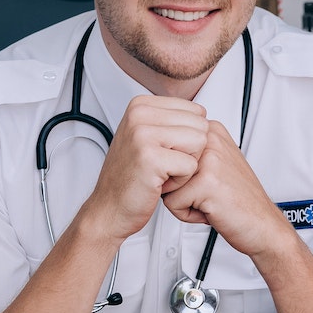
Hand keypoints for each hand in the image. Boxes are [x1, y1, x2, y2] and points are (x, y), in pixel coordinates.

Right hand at [75, 95, 208, 244]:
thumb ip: (170, 120)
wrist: (110, 207)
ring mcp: (143, 135)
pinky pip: (191, 165)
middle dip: (190, 151)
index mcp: (141, 105)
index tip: (164, 150)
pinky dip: (181, 180)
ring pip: (199, 142)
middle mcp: (139, 114)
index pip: (196, 111)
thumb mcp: (147, 137)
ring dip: (187, 165)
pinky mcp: (151, 158)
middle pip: (200, 125)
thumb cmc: (132, 176)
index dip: (188, 136)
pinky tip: (161, 183)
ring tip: (163, 173)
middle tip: (164, 165)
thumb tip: (202, 113)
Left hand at [160, 119, 291, 257]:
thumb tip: (157, 150)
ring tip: (209, 202)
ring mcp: (210, 159)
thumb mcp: (216, 164)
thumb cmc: (238, 200)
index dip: (179, 174)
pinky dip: (187, 215)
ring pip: (166, 184)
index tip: (205, 180)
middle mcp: (211, 141)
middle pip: (165, 165)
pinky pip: (173, 203)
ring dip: (183, 201)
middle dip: (178, 187)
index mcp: (212, 131)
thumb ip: (192, 152)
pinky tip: (210, 210)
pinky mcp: (206, 182)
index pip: (168, 150)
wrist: (263, 225)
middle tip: (207, 193)